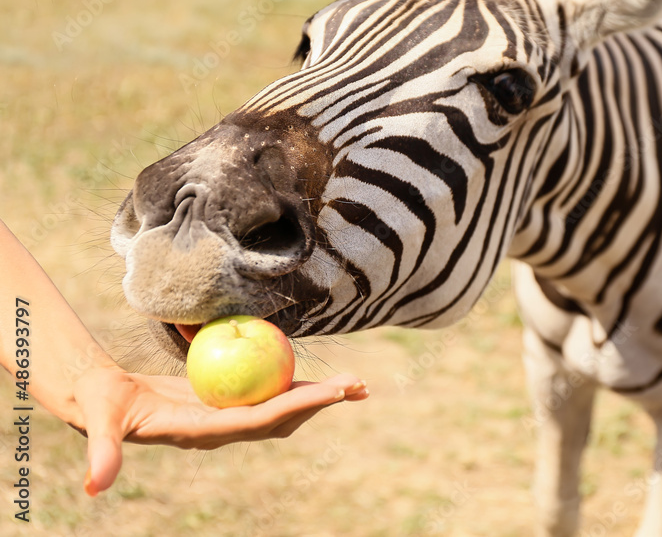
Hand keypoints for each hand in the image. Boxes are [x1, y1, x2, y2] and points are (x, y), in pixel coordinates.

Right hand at [70, 366, 368, 495]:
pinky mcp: (229, 405)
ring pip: (284, 409)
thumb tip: (95, 489)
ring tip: (357, 384)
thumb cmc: (103, 407)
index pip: (261, 420)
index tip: (332, 392)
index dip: (297, 406)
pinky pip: (270, 394)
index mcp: (205, 433)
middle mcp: (225, 430)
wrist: (105, 403)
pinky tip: (320, 376)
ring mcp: (230, 419)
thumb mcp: (102, 426)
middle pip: (285, 418)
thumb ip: (103, 455)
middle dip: (323, 403)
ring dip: (319, 397)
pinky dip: (297, 385)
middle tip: (360, 385)